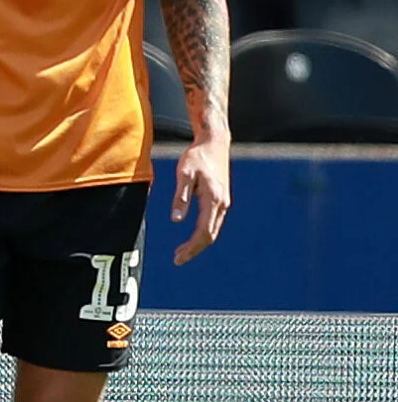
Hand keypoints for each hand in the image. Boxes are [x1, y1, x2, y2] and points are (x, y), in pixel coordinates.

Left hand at [169, 137, 229, 263]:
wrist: (214, 142)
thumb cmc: (197, 156)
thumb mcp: (184, 174)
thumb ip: (180, 197)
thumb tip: (176, 220)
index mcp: (214, 199)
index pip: (204, 232)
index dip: (192, 247)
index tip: (178, 257)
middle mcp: (223, 204)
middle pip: (210, 235)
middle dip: (194, 249)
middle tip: (178, 259)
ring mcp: (224, 202)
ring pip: (213, 230)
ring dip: (198, 242)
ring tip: (181, 251)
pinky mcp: (221, 199)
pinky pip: (213, 222)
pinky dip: (203, 233)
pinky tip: (192, 235)